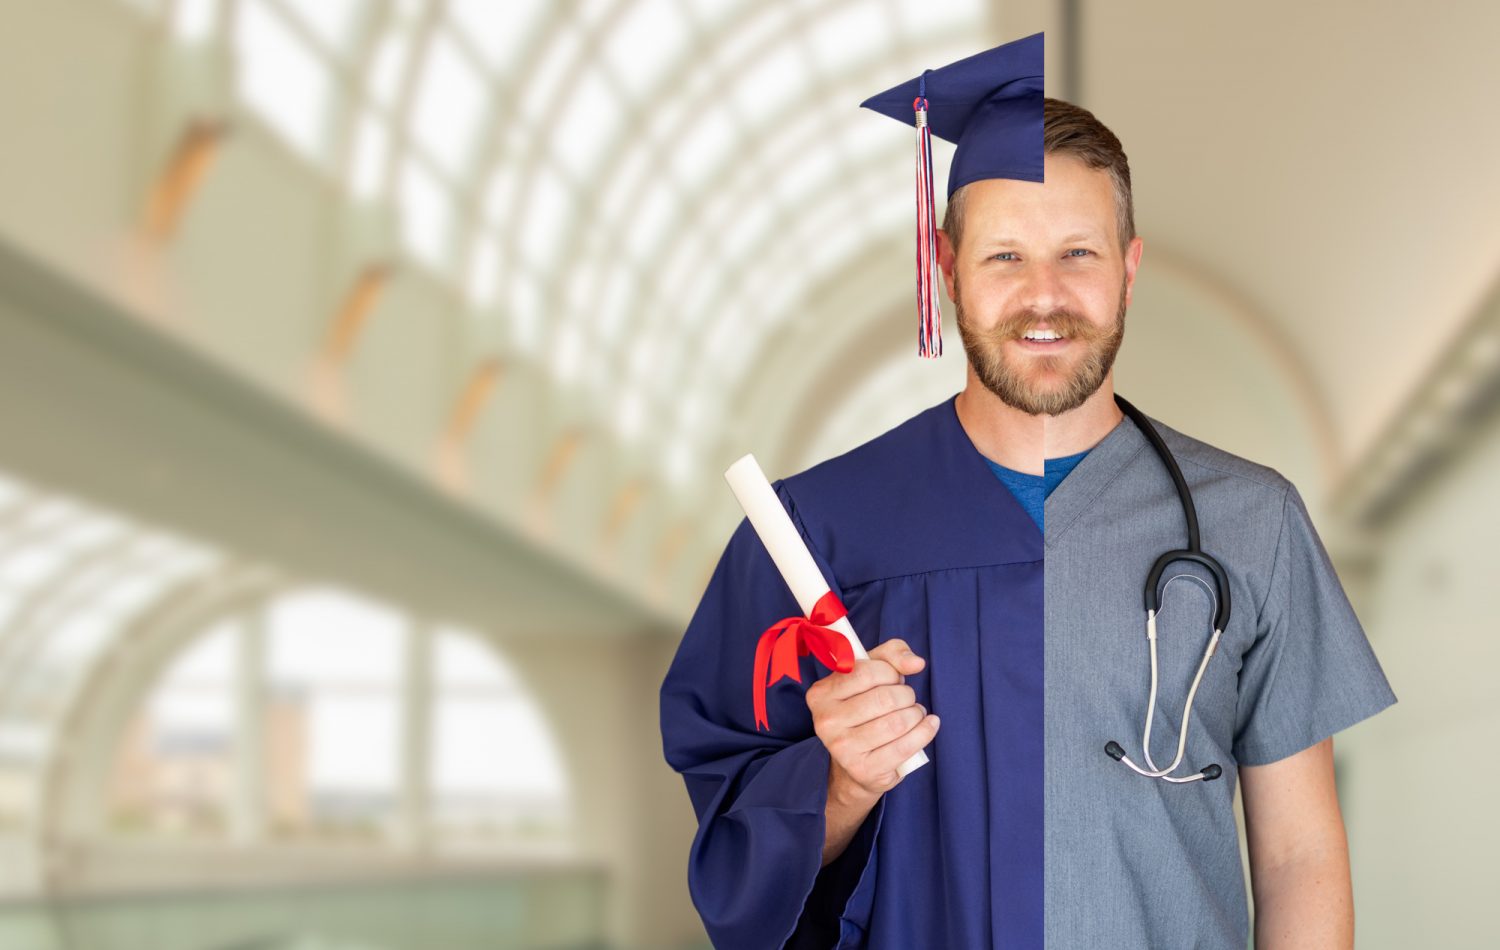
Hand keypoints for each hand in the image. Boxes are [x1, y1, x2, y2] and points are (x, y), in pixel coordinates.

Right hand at [805, 638, 939, 803]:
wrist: (857, 763)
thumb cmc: (866, 709)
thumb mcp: (872, 674)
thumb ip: (892, 654)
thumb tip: (916, 663)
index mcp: (821, 694)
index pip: (866, 671)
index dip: (890, 672)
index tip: (894, 679)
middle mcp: (825, 721)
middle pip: (884, 698)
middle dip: (906, 696)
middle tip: (908, 700)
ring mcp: (842, 748)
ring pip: (897, 723)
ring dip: (916, 714)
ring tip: (916, 714)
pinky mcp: (863, 770)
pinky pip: (904, 746)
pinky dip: (925, 732)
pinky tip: (929, 725)